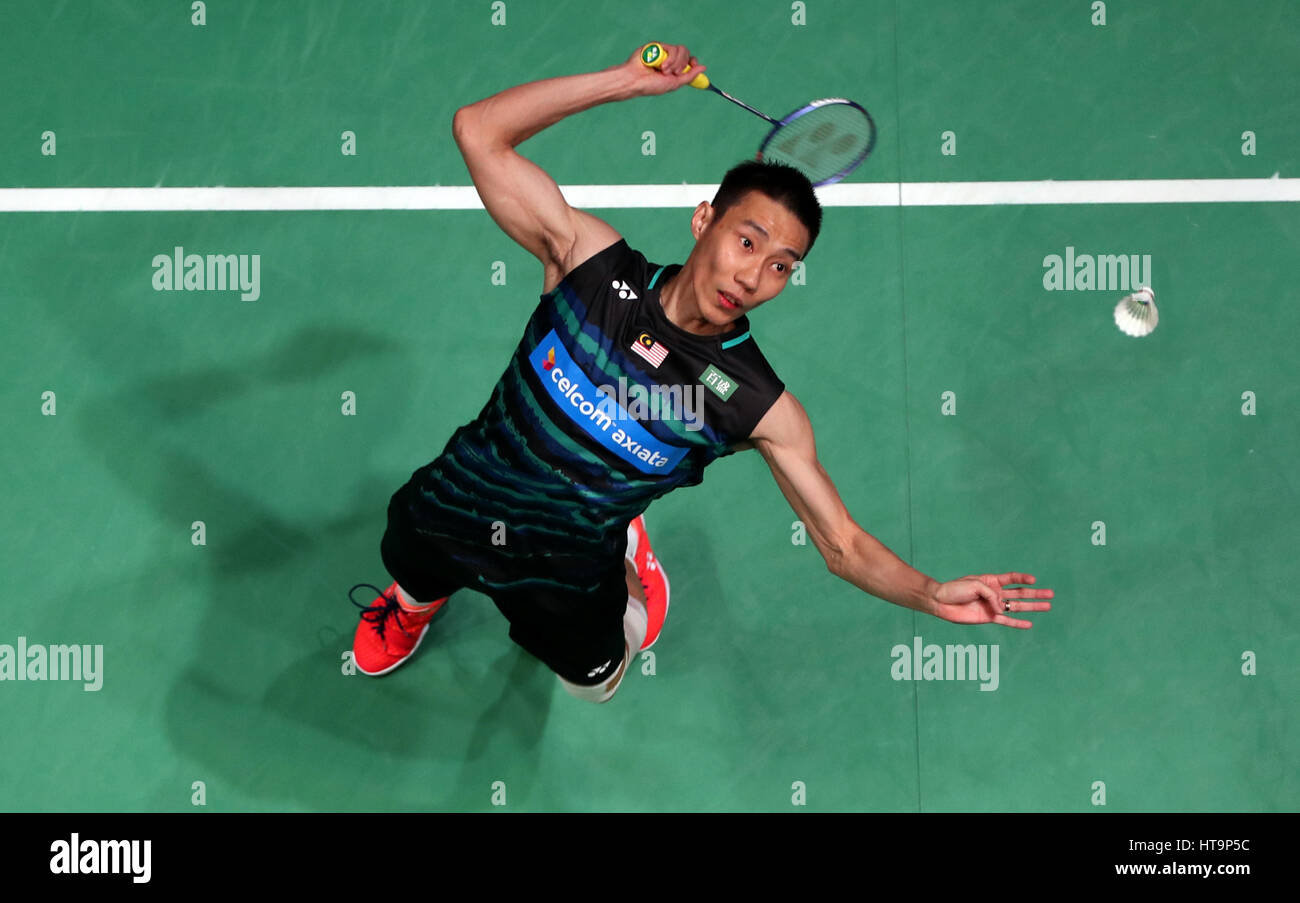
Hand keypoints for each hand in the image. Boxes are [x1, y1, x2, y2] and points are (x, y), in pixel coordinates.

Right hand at [621, 43, 705, 95]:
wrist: (635, 80)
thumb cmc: (651, 85)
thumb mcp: (675, 83)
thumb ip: (689, 76)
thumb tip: (704, 68)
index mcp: (673, 68)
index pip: (688, 60)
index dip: (693, 62)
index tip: (693, 65)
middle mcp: (669, 58)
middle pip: (686, 53)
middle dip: (682, 64)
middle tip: (674, 73)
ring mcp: (663, 51)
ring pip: (681, 50)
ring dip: (674, 63)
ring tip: (663, 70)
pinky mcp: (657, 45)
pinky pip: (671, 48)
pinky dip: (668, 58)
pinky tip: (660, 65)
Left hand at [930, 572, 1053, 628]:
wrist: (941, 602)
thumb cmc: (956, 589)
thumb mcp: (975, 585)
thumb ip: (992, 595)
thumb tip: (1002, 609)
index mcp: (991, 580)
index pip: (1012, 578)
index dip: (1023, 578)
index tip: (1034, 579)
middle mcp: (995, 593)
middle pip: (1020, 593)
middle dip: (1036, 594)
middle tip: (1051, 594)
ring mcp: (993, 606)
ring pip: (1017, 607)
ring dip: (1032, 607)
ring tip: (1048, 606)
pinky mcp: (989, 618)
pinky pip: (1007, 621)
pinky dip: (1018, 623)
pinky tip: (1030, 624)